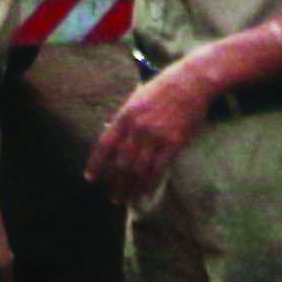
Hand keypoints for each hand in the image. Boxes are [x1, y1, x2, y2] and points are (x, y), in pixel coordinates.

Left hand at [85, 64, 215, 204]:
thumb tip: (112, 137)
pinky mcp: (173, 143)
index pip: (105, 145)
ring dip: (131, 187)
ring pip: (138, 169)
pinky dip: (150, 183)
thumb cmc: (163, 88)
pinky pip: (158, 169)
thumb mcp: (136, 99)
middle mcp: (137, 128)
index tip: (91, 177)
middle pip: (121, 163)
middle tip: (113, 196)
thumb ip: (125, 119)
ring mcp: (156, 136)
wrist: (191, 82)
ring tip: (126, 199)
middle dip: (115, 182)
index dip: (96, 164)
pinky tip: (145, 192)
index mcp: (125, 115)